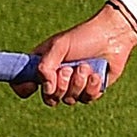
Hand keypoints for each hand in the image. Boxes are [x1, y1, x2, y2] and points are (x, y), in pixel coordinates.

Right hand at [16, 5, 136, 103]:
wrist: (112, 37)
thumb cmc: (83, 37)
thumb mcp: (59, 46)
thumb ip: (45, 66)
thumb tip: (45, 87)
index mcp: (44, 65)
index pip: (24, 83)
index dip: (23, 88)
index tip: (31, 86)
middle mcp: (57, 78)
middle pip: (49, 98)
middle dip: (61, 85)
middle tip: (69, 68)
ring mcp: (74, 86)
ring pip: (69, 100)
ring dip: (78, 83)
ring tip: (86, 66)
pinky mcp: (91, 91)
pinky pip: (86, 100)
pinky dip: (92, 87)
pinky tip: (97, 74)